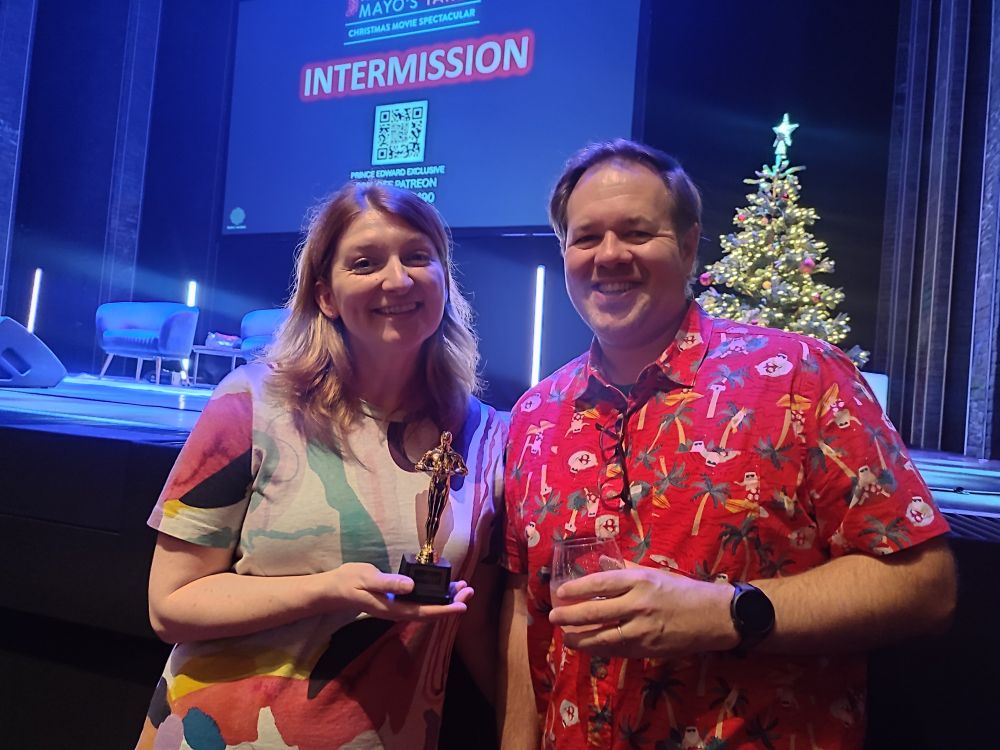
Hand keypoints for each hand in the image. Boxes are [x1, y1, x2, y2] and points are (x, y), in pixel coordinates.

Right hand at [327, 562, 472, 620]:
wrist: (335, 589)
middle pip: (431, 611)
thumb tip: (411, 585)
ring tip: (463, 588)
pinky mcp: (397, 601)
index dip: (445, 610)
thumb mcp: (368, 578)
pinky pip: (421, 601)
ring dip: (446, 599)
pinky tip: (444, 587)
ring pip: (428, 607)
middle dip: (452, 603)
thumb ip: (389, 582)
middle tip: (469, 590)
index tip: (463, 605)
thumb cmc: (350, 582)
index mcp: (393, 609)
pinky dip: (435, 595)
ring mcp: (398, 607)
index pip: (424, 612)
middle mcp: (399, 611)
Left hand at [548, 564, 737, 658]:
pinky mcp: (648, 649)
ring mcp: (642, 630)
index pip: (600, 584)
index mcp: (639, 581)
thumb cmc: (683, 590)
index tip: (560, 592)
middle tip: (554, 617)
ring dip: (581, 639)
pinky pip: (618, 650)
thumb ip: (625, 568)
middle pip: (595, 613)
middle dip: (571, 617)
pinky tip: (590, 648)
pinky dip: (601, 650)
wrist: (713, 616)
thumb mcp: (654, 573)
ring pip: (603, 638)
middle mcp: (638, 604)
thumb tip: (602, 561)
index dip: (577, 589)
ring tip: (567, 638)